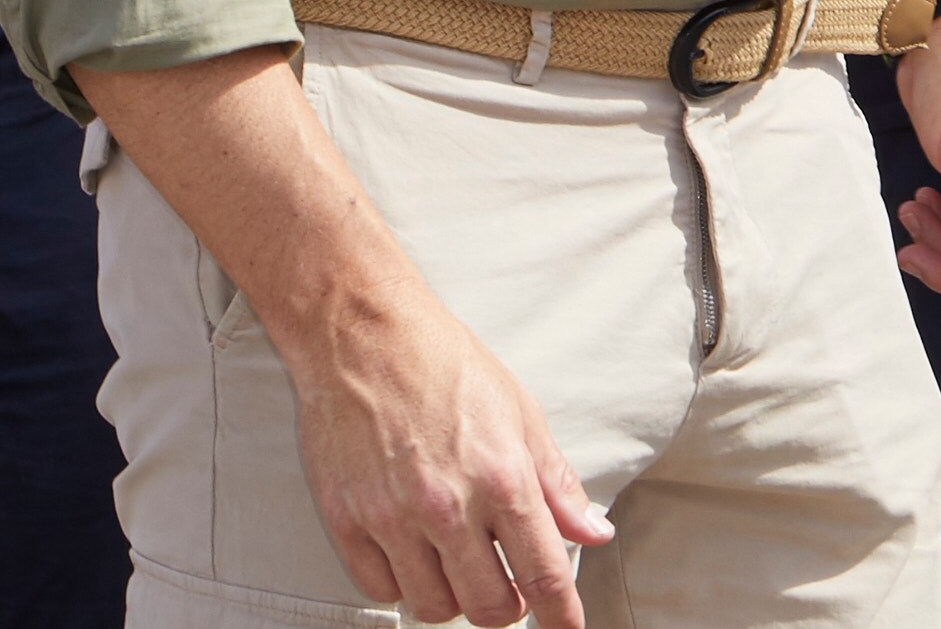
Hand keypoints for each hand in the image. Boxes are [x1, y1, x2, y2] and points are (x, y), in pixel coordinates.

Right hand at [285, 284, 611, 625]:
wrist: (367, 338)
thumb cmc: (448, 366)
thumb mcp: (521, 413)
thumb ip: (557, 483)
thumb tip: (593, 533)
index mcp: (502, 476)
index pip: (542, 573)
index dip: (561, 614)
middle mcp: (449, 506)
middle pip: (488, 607)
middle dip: (507, 605)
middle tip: (507, 580)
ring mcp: (393, 519)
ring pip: (433, 607)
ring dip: (453, 596)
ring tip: (459, 558)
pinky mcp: (347, 523)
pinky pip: (381, 590)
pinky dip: (403, 582)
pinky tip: (414, 548)